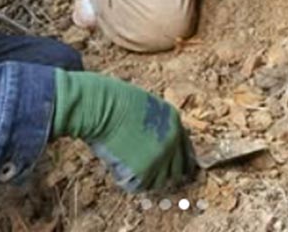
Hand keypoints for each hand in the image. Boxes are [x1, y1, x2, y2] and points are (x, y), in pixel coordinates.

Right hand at [51, 71, 195, 191]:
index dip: (179, 162)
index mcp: (174, 122)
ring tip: (126, 164)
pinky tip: (117, 167)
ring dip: (145, 177)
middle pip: (176, 171)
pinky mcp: (144, 172)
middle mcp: (172, 141)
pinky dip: (128, 180)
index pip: (186, 151)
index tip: (173, 170)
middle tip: (146, 173)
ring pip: (158, 182)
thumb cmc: (113, 102)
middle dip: (163, 173)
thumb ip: (156, 125)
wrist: (101, 107)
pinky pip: (138, 186)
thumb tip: (152, 143)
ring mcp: (160, 158)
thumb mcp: (145, 107)